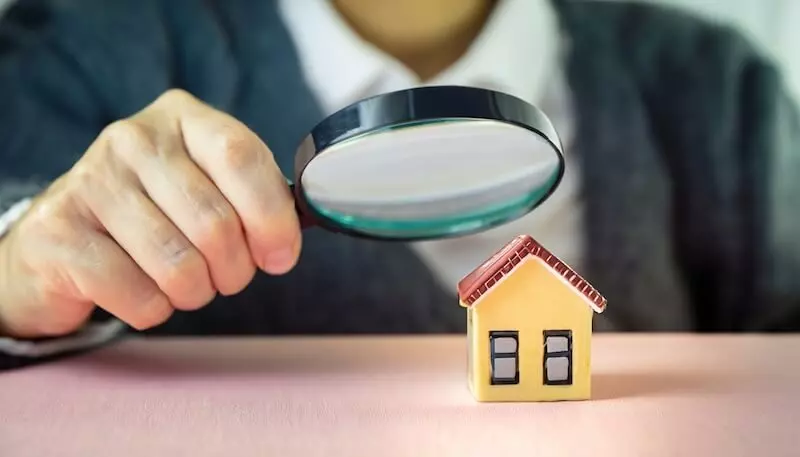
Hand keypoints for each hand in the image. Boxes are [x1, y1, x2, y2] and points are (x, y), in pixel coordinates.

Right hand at [0, 89, 300, 337]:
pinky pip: (139, 296)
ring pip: (179, 266)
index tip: (280, 257)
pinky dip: (153, 309)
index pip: (241, 157)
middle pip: (216, 222)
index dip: (272, 217)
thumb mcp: (209, 188)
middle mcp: (132, 139)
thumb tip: (282, 246)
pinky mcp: (58, 232)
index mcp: (182, 118)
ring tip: (184, 284)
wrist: (63, 241)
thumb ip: (252, 202)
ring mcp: (89, 181)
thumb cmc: (156, 216)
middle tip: (226, 277)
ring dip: (195, 293)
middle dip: (235, 270)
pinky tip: (139, 290)